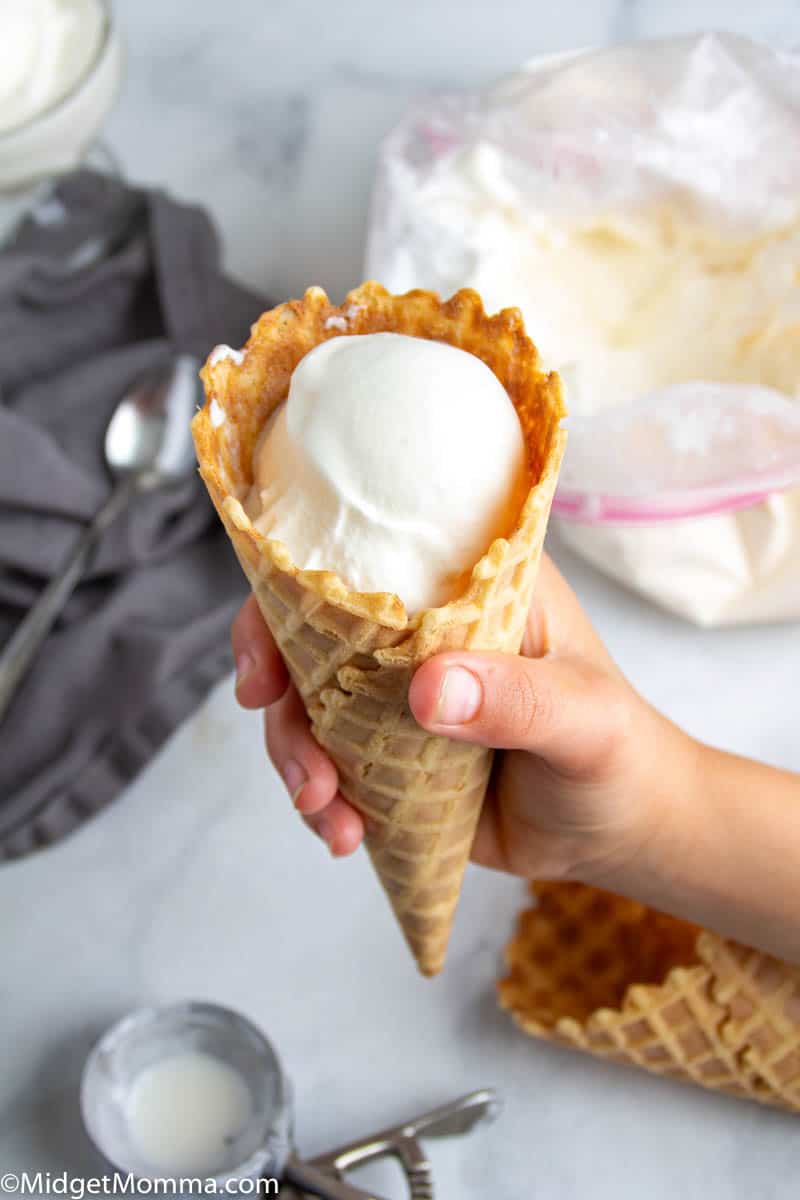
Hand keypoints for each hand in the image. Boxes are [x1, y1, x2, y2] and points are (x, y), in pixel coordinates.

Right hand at [231, 555, 694, 881]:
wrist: (618, 832)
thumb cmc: (617, 753)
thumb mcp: (582, 719)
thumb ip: (517, 699)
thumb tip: (428, 689)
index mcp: (470, 580)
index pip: (364, 557)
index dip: (290, 596)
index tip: (267, 664)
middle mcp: (424, 625)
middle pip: (311, 636)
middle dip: (283, 703)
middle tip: (302, 768)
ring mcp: (399, 689)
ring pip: (309, 705)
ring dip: (298, 760)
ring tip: (327, 813)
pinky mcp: (389, 750)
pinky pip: (329, 761)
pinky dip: (321, 799)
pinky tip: (343, 834)